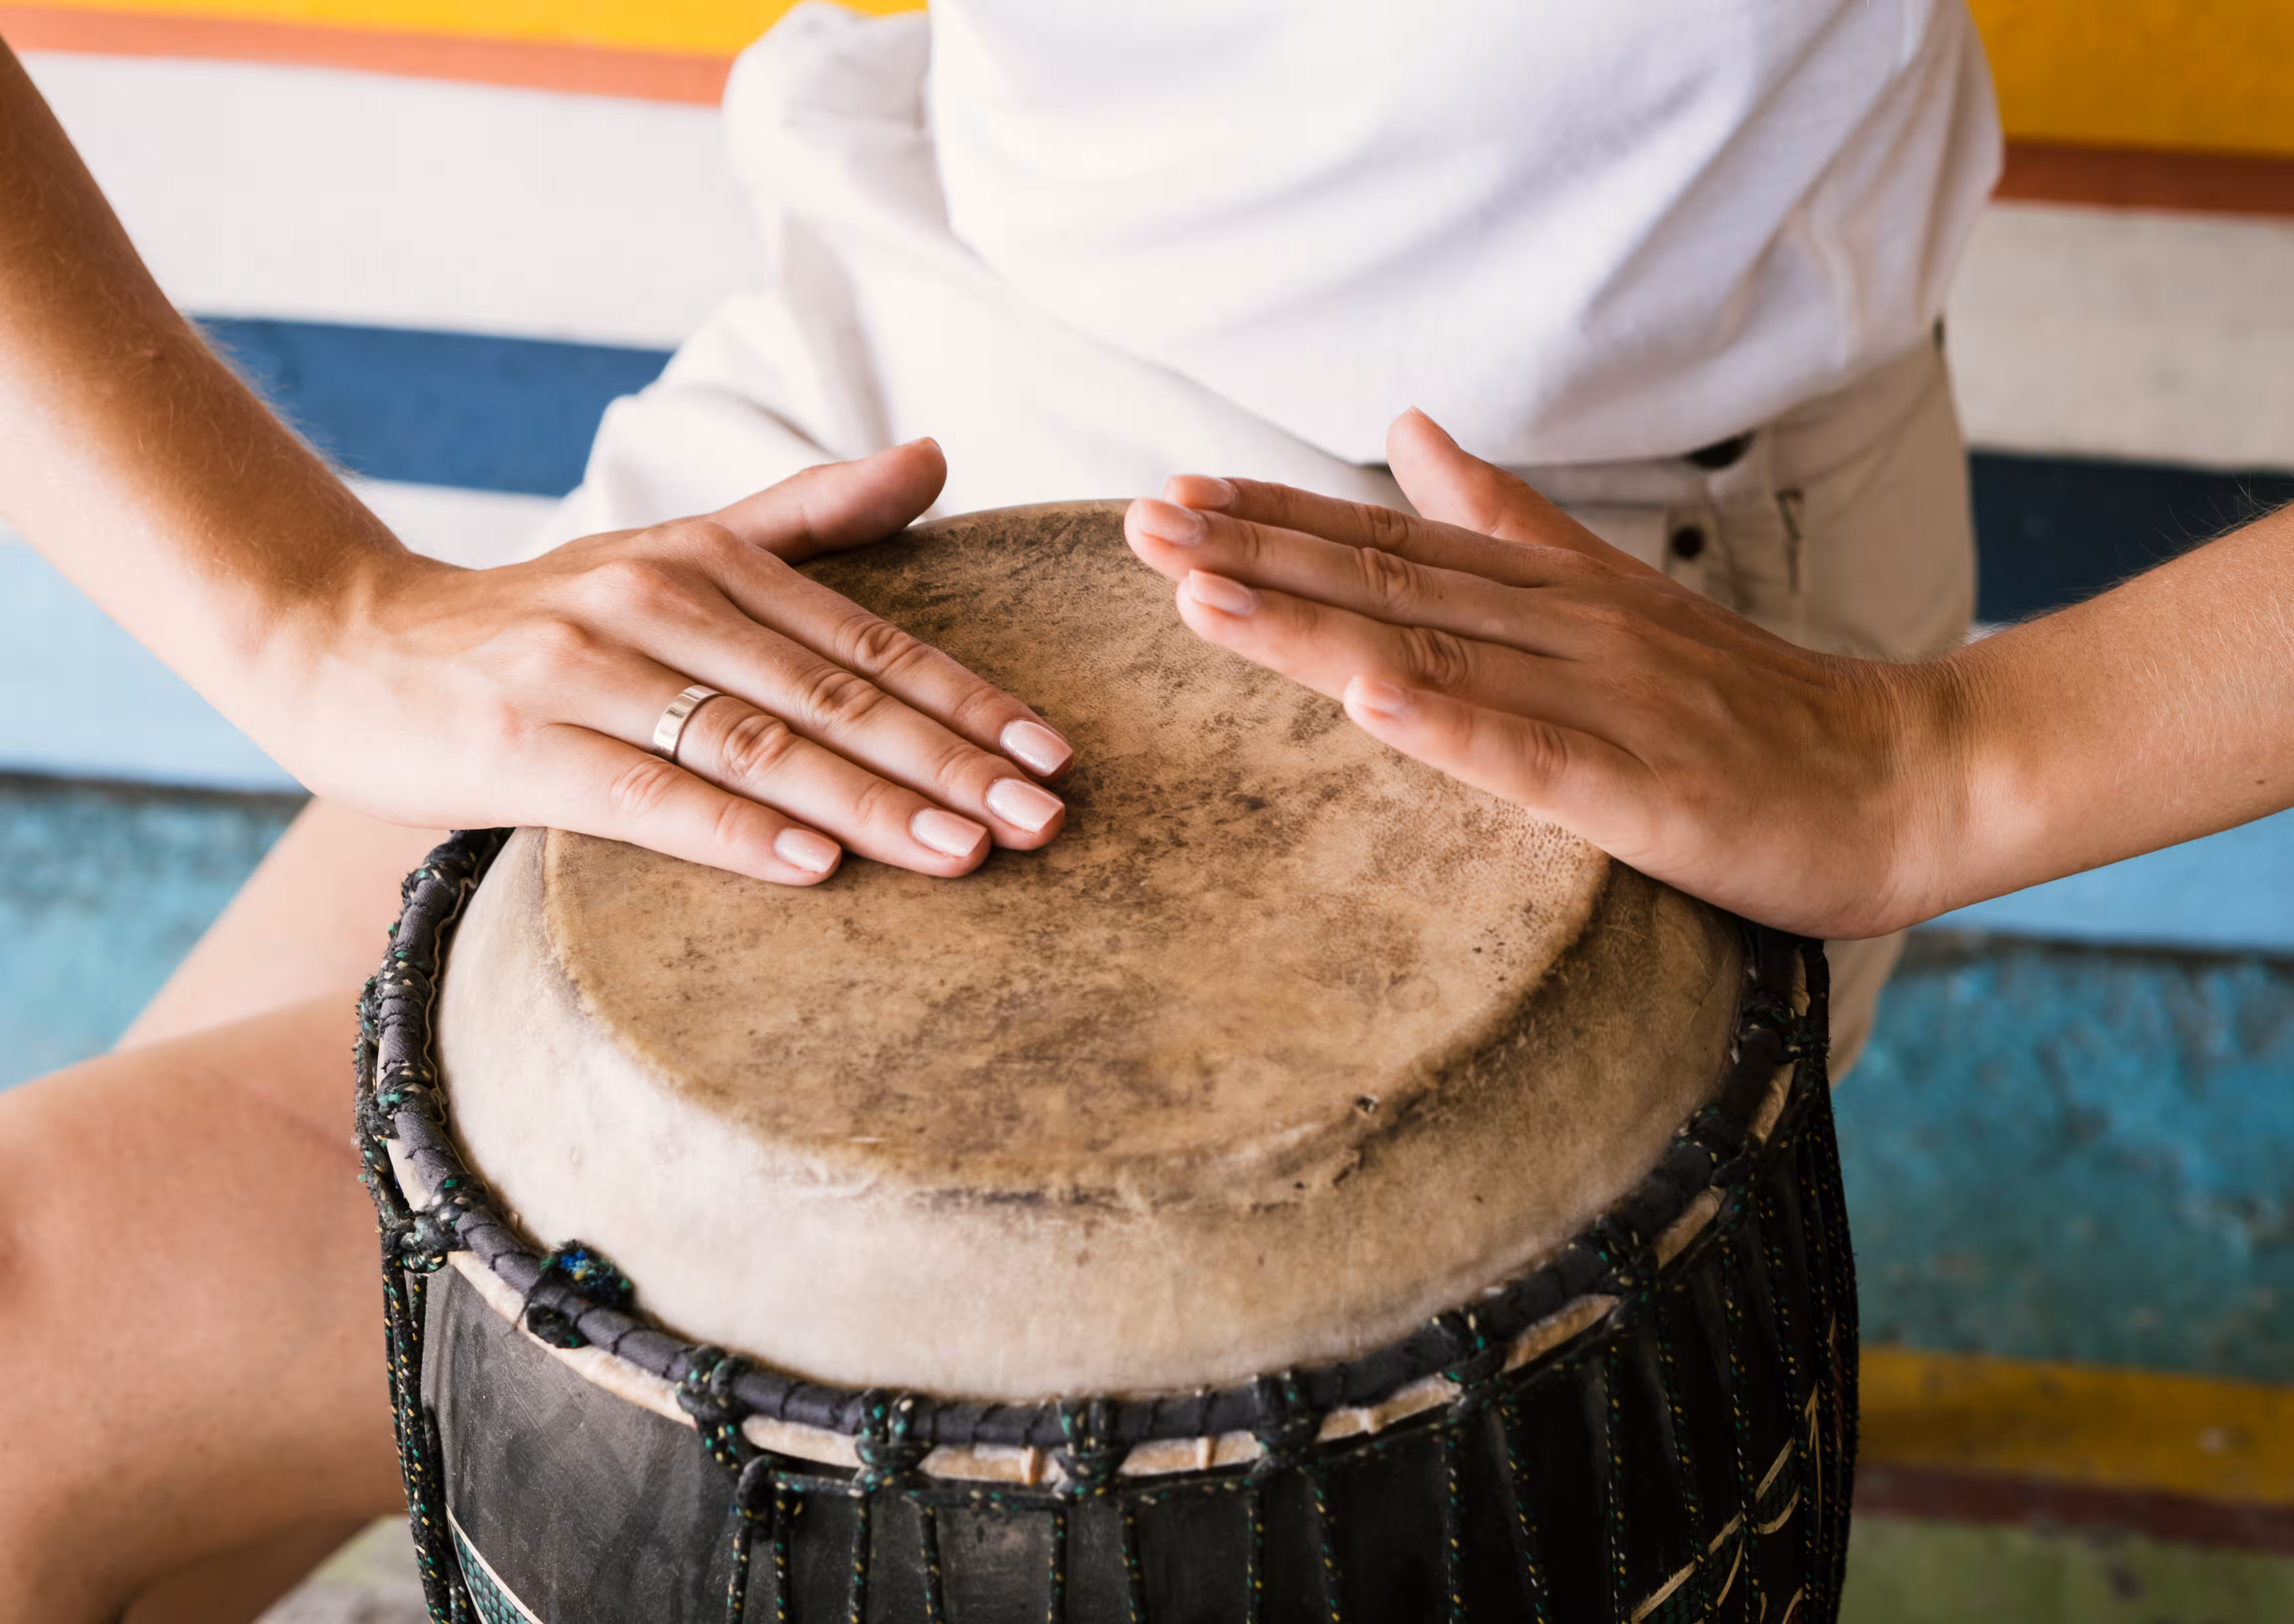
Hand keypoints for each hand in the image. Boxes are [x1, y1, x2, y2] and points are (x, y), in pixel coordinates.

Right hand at [275, 439, 1072, 884]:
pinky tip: (814, 866)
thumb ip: (806, 516)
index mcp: (707, 559)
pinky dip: (734, 830)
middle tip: (1045, 819)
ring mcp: (583, 668)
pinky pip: (645, 795)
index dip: (968, 698)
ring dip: (870, 802)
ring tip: (966, 853)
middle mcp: (656, 599)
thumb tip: (933, 455)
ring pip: (755, 743)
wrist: (346, 643)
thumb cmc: (539, 617)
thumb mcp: (677, 548)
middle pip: (831, 694)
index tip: (1055, 755)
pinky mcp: (516, 742)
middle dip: (948, 761)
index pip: (867, 640)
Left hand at [1122, 411, 1961, 938]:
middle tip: (1139, 527)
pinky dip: (1450, 726)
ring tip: (1201, 594)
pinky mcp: (1647, 792)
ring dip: (1313, 626)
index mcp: (1554, 592)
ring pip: (1439, 656)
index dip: (1276, 519)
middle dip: (1254, 557)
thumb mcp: (1616, 596)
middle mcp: (1567, 631)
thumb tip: (1411, 436)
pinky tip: (1368, 701)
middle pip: (1389, 586)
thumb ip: (1511, 520)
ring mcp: (1608, 706)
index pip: (1392, 543)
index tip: (1173, 495)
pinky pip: (1533, 757)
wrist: (1903, 776)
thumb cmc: (1750, 710)